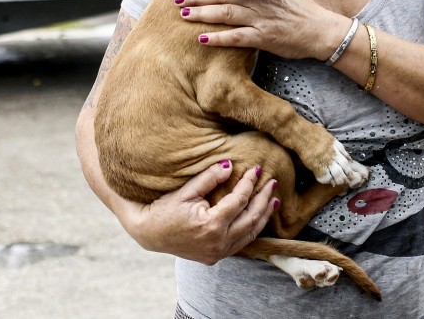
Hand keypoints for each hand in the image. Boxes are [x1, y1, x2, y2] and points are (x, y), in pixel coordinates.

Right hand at [116, 160, 276, 263]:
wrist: (149, 234)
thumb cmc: (164, 209)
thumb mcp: (186, 190)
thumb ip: (209, 178)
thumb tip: (230, 165)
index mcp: (211, 225)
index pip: (239, 200)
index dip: (249, 183)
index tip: (257, 169)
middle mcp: (217, 243)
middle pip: (250, 218)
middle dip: (264, 199)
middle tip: (273, 183)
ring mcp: (217, 253)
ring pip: (249, 234)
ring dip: (263, 216)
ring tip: (274, 200)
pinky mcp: (215, 257)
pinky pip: (240, 243)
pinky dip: (252, 229)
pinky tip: (258, 218)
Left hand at [176, 0, 342, 59]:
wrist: (323, 30)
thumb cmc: (303, 12)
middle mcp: (259, 0)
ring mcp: (261, 18)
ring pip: (226, 13)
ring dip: (203, 13)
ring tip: (184, 14)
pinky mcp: (265, 37)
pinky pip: (237, 37)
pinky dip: (219, 38)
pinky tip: (202, 39)